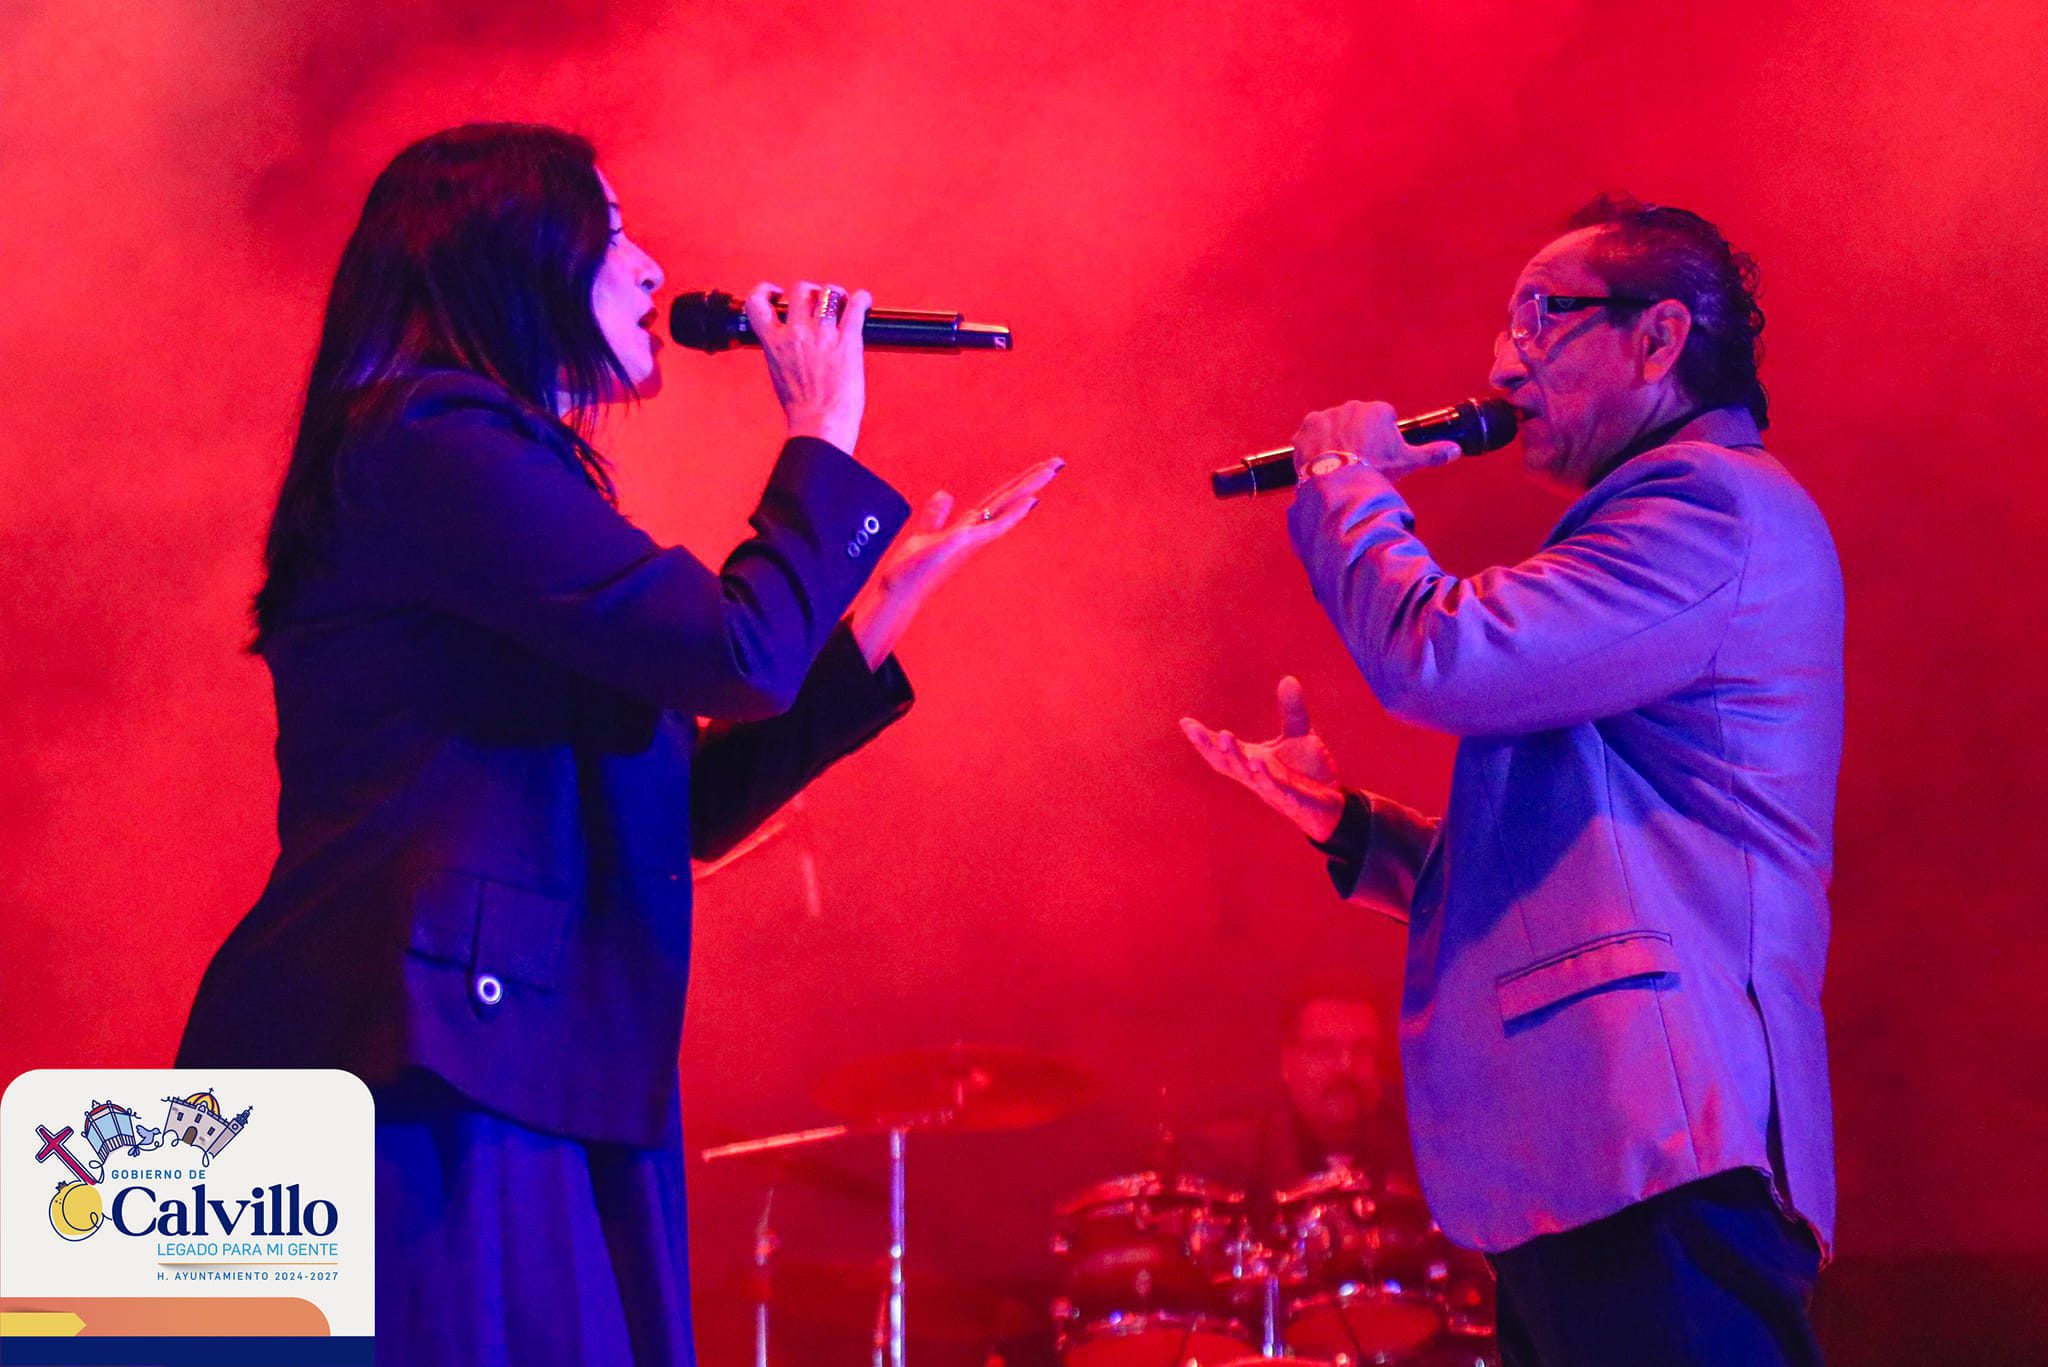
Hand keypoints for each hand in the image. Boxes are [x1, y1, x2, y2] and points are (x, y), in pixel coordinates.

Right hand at [747, 280, 871, 453]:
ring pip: (829, 293)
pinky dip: (862, 299)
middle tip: (820, 302)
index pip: (757, 304)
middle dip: (811, 291)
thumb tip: (792, 346)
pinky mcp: (848, 341)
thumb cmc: (803, 410)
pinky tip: (864, 302)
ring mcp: (823, 335)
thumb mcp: (781, 376)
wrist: (819, 426)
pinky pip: (856, 307)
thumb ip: (783, 354)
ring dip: (837, 294)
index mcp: (774, 344)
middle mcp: (796, 335)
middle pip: (800, 290)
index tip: (776, 293)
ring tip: (842, 302)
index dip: (765, 291)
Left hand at [848, 456, 1064, 668]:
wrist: (899, 593)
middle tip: (1058, 462)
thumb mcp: (924, 536)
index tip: (1041, 470)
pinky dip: (1012, 514)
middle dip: (1033, 480)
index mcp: (969, 528)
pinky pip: (992, 526)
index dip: (1018, 484)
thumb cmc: (910, 571)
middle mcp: (975, 533)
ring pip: (1006, 509)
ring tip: (1050, 472)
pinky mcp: (959, 544)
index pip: (998, 500)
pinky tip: (1030, 501)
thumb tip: (945, 493)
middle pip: (1008, 500)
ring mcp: (971, 539)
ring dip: (1029, 489)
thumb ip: (936, 516)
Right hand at [1180, 677, 1346, 841]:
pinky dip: (1264, 776)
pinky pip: (1274, 788)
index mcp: (1252, 759)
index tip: (1185, 722)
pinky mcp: (1290, 799)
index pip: (1222, 749)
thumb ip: (1291, 710)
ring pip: (1245, 774)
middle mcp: (1256, 775)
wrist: (1332, 801)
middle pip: (1225, 762)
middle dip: (1208, 746)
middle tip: (1193, 729)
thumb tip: (1288, 678)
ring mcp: (1271, 788)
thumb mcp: (1299, 735)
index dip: (1203, 738)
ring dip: (1233, 756)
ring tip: (1224, 736)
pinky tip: (1257, 761)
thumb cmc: (1308, 771)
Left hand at [1291, 400, 1461, 484]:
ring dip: (1335, 440)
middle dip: (1358, 436)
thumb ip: (1431, 453)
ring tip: (1339, 464)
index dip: (1382, 437)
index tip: (1379, 454)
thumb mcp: (1406, 462)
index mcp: (1376, 410)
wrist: (1339, 482)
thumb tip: (1456, 450)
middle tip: (1359, 461)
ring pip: (1333, 427)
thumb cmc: (1375, 469)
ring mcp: (1326, 415)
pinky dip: (1314, 447)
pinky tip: (1321, 462)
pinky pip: (1310, 435)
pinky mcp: (1305, 428)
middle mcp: (1351, 406)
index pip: (1383, 418)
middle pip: (1357, 421)